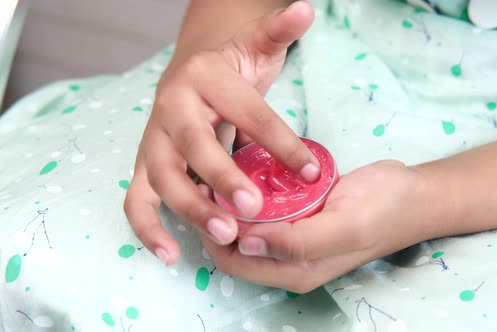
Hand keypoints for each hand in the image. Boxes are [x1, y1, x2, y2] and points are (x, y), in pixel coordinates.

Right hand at [124, 2, 317, 265]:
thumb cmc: (230, 68)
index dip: (282, 144)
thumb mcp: (257, 45)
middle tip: (253, 206)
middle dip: (222, 177)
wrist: (191, 72)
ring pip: (162, 177)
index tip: (310, 172)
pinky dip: (147, 228)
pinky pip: (136, 199)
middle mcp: (171, 106)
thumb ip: (278, 31)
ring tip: (225, 235)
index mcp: (204, 77)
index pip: (249, 113)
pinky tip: (170, 253)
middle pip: (193, 145)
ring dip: (190, 208)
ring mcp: (154, 138)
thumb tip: (307, 7)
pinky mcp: (145, 164)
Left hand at [200, 160, 432, 292]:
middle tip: (210, 176)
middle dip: (216, 214)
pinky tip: (250, 163)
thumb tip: (246, 246)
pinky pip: (265, 207)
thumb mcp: (344, 226)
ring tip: (224, 167)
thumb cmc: (383, 209)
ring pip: (246, 224)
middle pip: (233, 244)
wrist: (413, 193)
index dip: (212, 231)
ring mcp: (293, 237)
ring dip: (232, 200)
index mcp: (294, 271)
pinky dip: (252, 189)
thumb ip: (297, 242)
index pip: (233, 262)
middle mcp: (288, 259)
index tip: (206, 191)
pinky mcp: (300, 215)